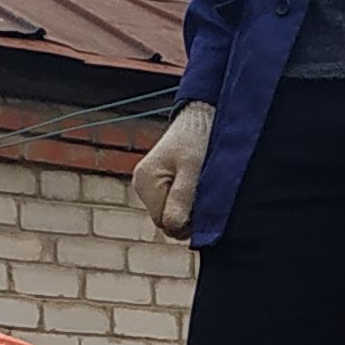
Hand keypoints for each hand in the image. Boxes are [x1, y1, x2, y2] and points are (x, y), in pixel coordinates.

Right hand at [133, 100, 215, 236]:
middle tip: (204, 193)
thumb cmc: (197, 139)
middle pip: (164, 219)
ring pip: (168, 212)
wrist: (199, 117)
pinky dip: (184, 199)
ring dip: (186, 206)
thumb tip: (173, 227)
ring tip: (199, 185)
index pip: (164, 221)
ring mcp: (147, 184)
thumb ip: (182, 197)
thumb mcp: (193, 168)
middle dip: (185, 213)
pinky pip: (170, 202)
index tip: (203, 202)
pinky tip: (193, 184)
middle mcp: (141, 185)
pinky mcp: (156, 182)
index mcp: (145, 182)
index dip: (186, 220)